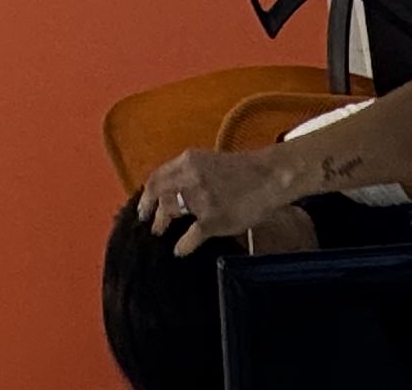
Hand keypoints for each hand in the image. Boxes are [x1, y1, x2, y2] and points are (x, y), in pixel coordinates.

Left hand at [132, 147, 299, 256]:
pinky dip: (182, 246)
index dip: (146, 194)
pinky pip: (189, 237)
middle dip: (150, 211)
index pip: (156, 178)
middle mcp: (189, 178)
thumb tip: (168, 190)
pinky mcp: (212, 220)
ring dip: (162, 225)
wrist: (268, 177)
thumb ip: (187, 172)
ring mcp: (200, 200)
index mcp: (188, 161)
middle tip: (149, 224)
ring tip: (160, 232)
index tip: (143, 206)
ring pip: (171, 212)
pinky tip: (179, 250)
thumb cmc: (241, 170)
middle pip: (159, 196)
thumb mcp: (209, 161)